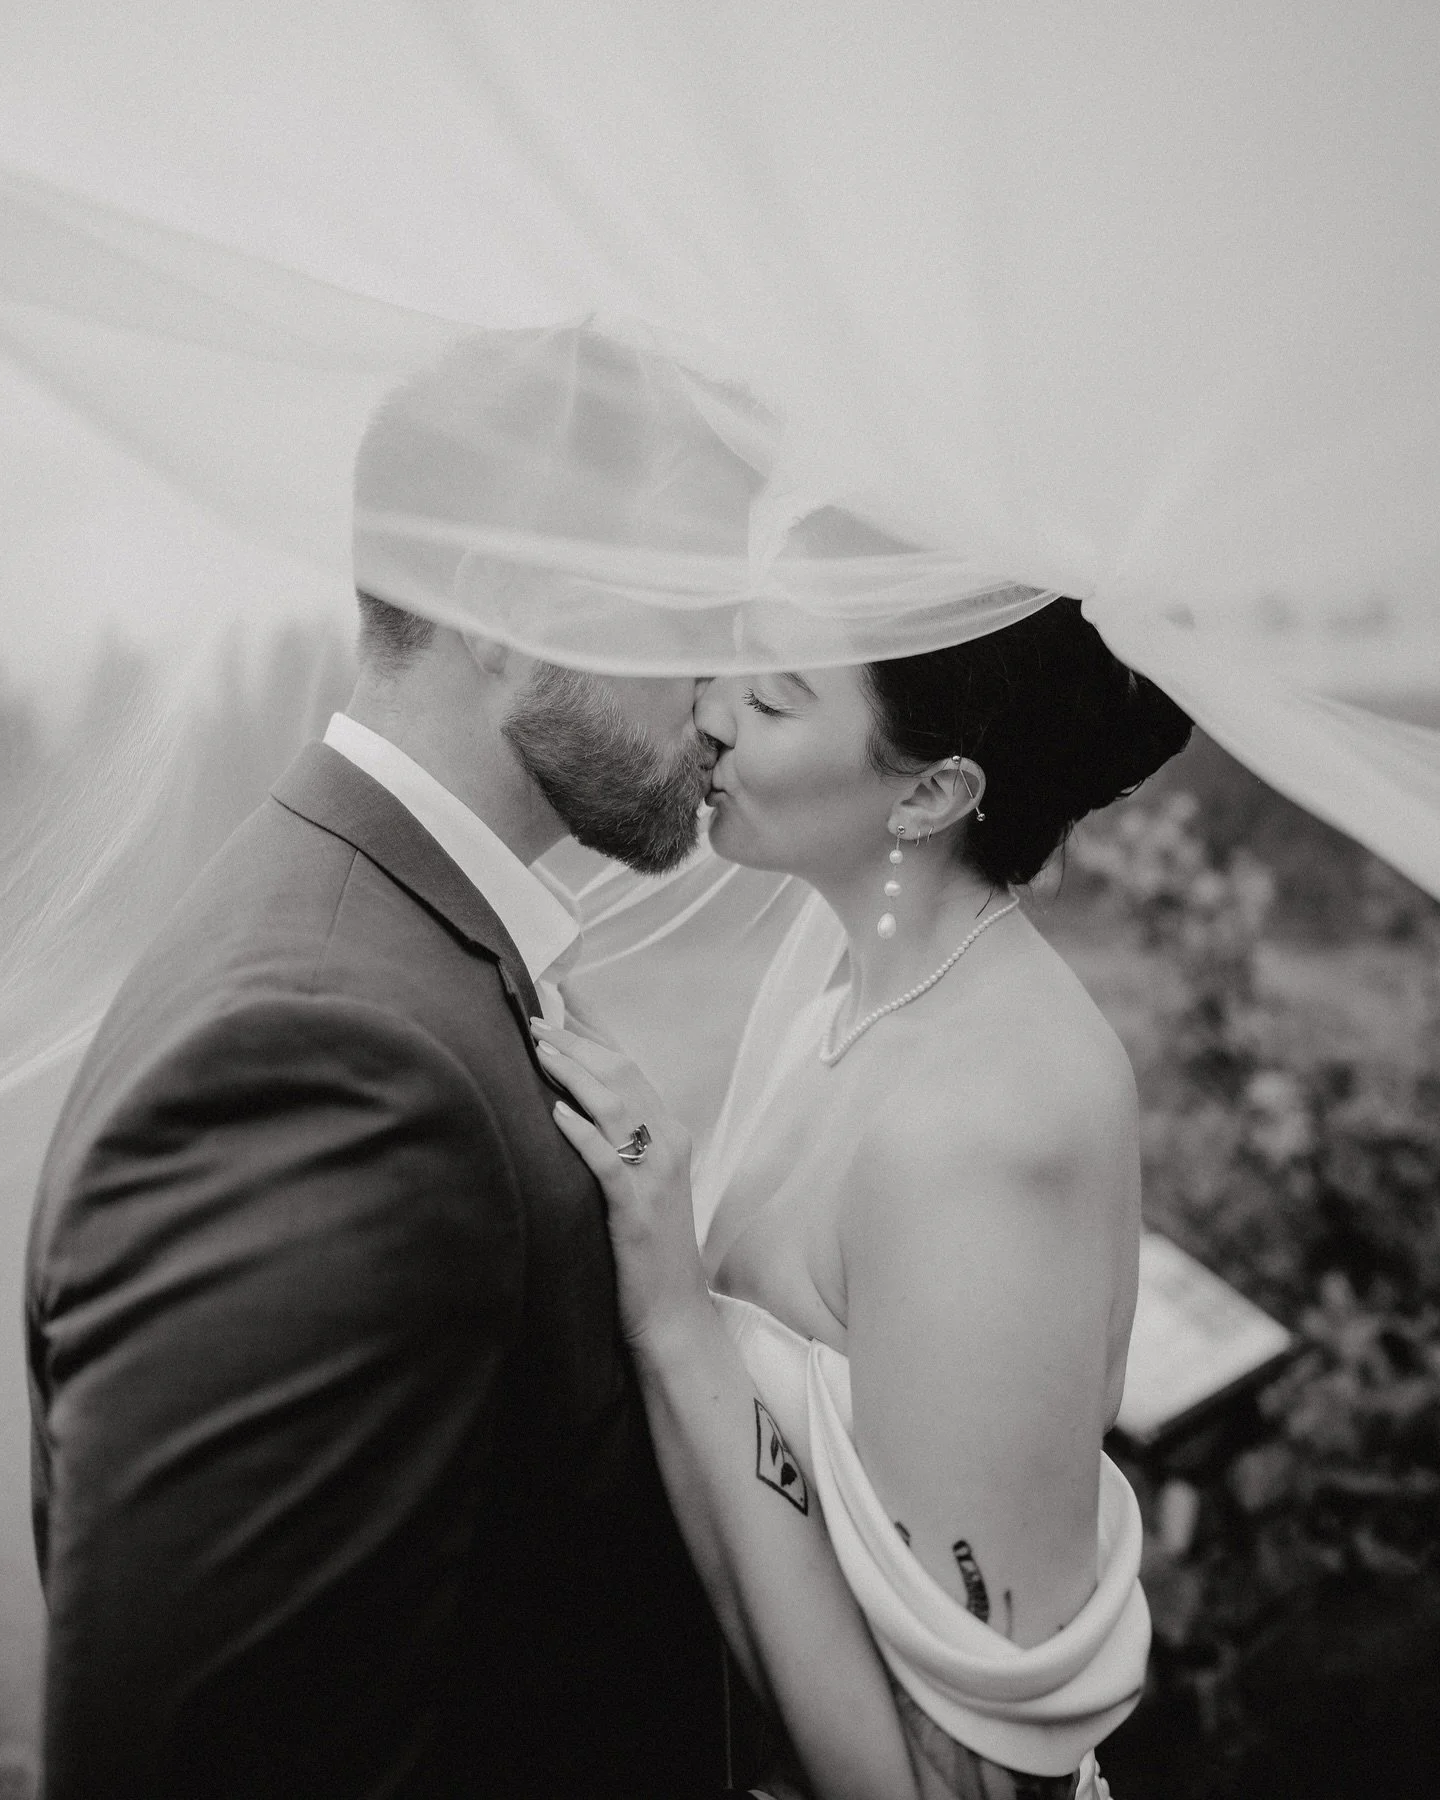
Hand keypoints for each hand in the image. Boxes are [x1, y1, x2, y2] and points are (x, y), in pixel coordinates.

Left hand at [531, 1018, 710, 1349]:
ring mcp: (656, 1177)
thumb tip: (569, 1101)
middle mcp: (669, 1145)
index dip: (594, 1028)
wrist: (675, 1314)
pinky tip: (556, 1113)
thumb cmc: (647, 1248)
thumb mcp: (641, 1183)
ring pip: (618, 1107)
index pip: (630, 1064)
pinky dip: (583, 1133)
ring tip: (540, 1049)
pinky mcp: (637, 1211)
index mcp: (670, 1134)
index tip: (561, 996)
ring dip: (576, 1073)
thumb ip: (618, 1140)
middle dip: (577, 1041)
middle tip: (535, 1018)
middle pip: (624, 1074)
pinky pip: (609, 1162)